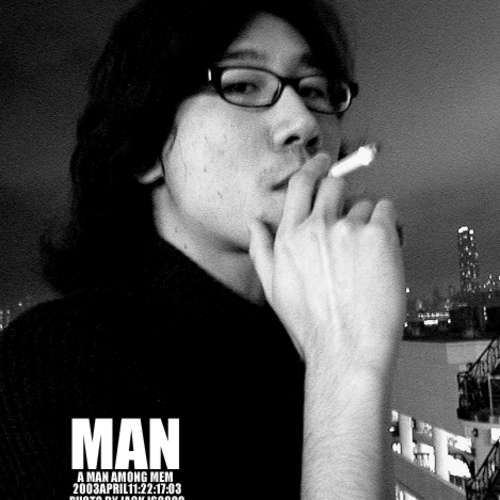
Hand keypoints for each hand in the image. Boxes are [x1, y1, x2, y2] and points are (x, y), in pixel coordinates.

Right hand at [249, 153, 404, 378]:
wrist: (345, 349)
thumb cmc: (311, 325)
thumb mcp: (273, 288)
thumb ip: (261, 250)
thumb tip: (254, 222)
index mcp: (289, 237)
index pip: (300, 185)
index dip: (313, 168)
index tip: (323, 162)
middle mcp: (315, 227)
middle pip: (333, 184)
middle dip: (343, 193)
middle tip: (352, 211)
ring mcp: (347, 229)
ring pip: (362, 202)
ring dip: (366, 220)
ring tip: (367, 254)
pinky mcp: (377, 236)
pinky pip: (386, 210)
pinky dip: (388, 223)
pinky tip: (383, 249)